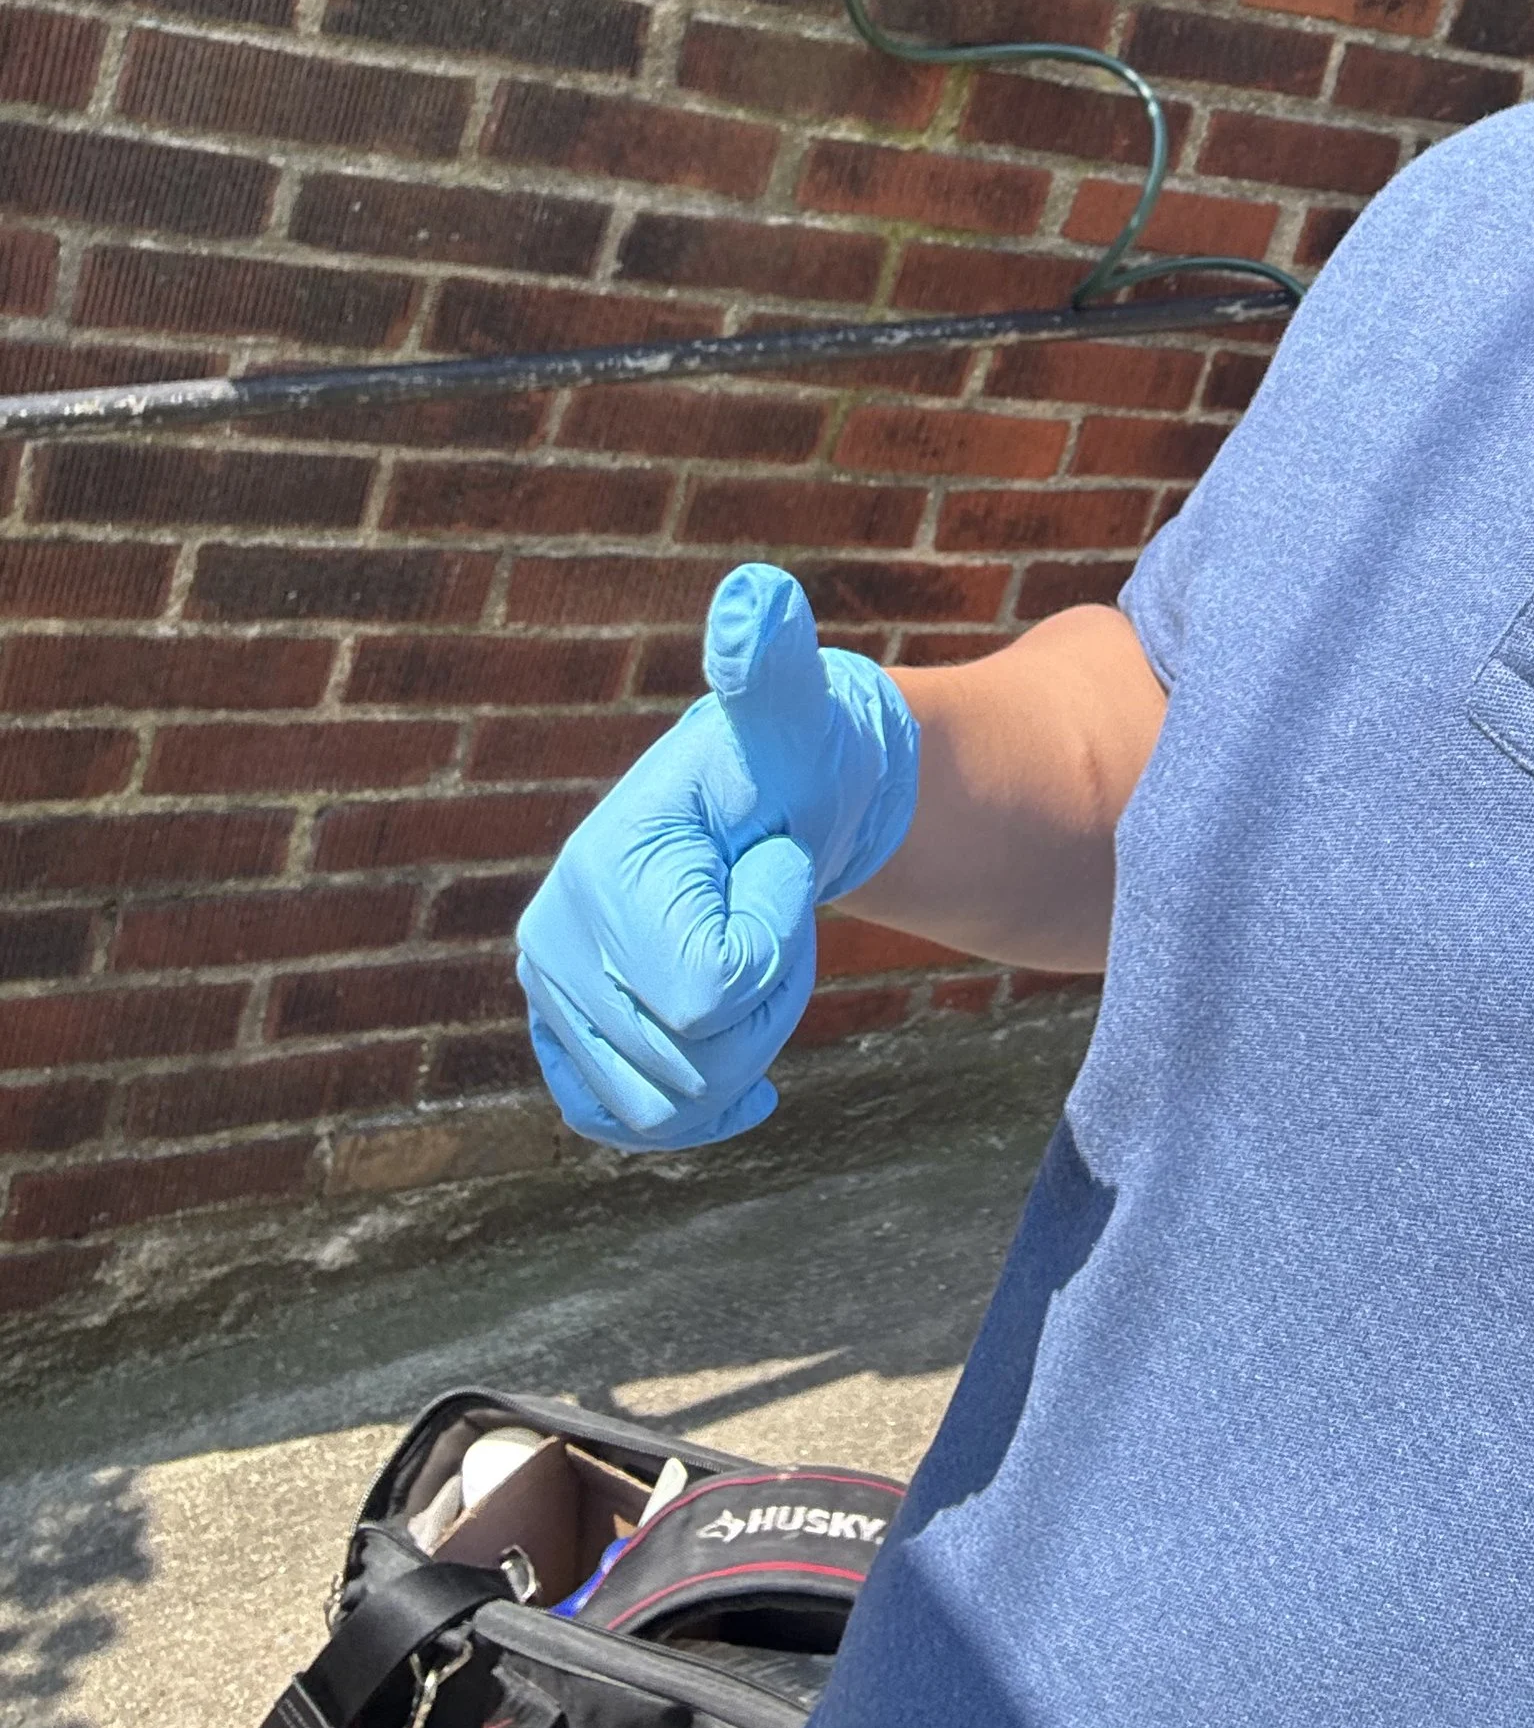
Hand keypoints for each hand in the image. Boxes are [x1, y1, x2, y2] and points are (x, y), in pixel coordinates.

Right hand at [516, 563, 919, 1149]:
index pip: (717, 982)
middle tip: (765, 907)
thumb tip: (756, 600)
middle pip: (697, 1054)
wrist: (776, 808)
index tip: (772, 860)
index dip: (775, 931)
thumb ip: (770, 663)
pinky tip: (746, 1069)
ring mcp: (553, 998)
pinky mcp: (569, 1046)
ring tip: (747, 949)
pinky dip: (703, 1109)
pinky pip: (631, 1127)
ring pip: (678, 1100)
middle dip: (767, 994)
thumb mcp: (790, 711)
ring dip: (746, 1040)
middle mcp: (549, 936)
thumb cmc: (790, 756)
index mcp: (599, 865)